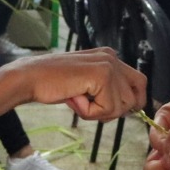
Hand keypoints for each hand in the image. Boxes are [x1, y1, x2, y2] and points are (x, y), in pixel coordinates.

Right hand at [7, 48, 145, 121]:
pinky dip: (89, 113)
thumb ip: (108, 89)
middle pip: (134, 97)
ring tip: (77, 99)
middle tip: (88, 106)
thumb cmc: (55, 84)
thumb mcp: (87, 84)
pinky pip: (107, 109)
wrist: (30, 78)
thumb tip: (133, 108)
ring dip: (98, 112)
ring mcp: (108, 65)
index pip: (139, 83)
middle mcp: (112, 57)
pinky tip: (74, 98)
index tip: (110, 110)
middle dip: (114, 111)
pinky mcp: (102, 75)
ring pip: (121, 107)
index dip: (130, 102)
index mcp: (110, 57)